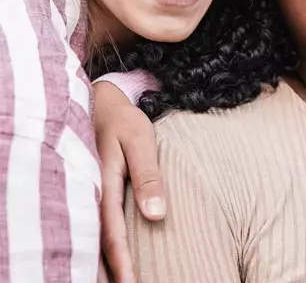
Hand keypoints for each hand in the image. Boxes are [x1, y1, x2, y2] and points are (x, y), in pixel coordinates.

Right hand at [94, 81, 165, 282]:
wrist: (101, 101)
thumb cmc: (124, 121)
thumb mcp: (140, 142)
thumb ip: (148, 176)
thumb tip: (156, 215)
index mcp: (102, 183)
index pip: (111, 231)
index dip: (120, 260)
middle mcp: (90, 191)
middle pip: (95, 240)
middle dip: (107, 270)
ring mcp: (86, 191)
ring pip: (90, 234)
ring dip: (99, 261)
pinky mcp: (90, 189)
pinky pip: (92, 222)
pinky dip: (96, 243)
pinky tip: (103, 257)